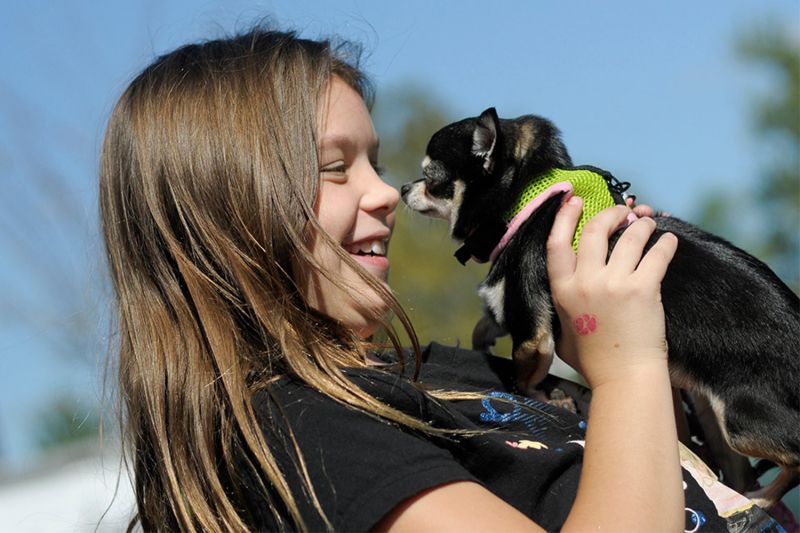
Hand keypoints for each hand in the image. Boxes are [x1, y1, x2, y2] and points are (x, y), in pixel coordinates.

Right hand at [547, 197, 677, 388]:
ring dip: (642, 224)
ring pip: (630, 236)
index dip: (565, 217)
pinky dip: (665, 243)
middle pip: (595, 230)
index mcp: (562, 290)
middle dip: (611, 213)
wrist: (623, 378)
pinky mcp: (643, 289)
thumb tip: (566, 290)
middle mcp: (585, 282)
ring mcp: (614, 284)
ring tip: (649, 224)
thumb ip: (561, 307)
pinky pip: (657, 254)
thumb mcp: (563, 332)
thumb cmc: (593, 361)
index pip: (557, 242)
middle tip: (623, 210)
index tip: (574, 200)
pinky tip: (669, 241)